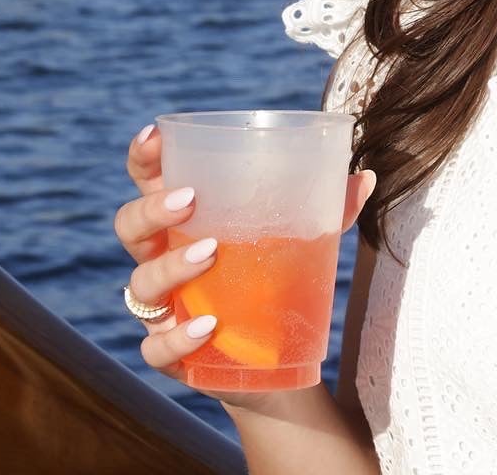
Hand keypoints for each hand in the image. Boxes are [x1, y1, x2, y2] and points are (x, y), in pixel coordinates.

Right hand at [115, 121, 374, 411]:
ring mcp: (161, 307)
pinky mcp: (170, 354)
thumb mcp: (299, 238)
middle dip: (151, 208)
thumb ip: (327, 206)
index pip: (147, 178)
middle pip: (130, 225)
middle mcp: (161, 257)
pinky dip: (178, 338)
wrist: (274, 360)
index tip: (156, 136)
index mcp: (183, 217)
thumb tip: (367, 176)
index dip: (143, 155)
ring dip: (171, 267)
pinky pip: (157, 349)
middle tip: (190, 198)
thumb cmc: (275, 276)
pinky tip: (208, 325)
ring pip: (141, 284)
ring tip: (211, 253)